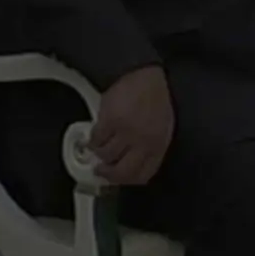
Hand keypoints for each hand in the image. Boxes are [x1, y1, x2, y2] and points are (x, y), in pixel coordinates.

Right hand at [90, 65, 174, 185]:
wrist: (142, 75)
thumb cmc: (153, 98)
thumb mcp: (161, 126)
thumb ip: (149, 146)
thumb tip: (130, 163)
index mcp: (159, 143)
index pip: (143, 174)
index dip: (127, 180)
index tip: (118, 179)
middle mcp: (144, 141)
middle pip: (121, 172)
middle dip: (108, 175)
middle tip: (100, 171)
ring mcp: (127, 132)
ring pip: (105, 156)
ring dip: (99, 153)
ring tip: (99, 145)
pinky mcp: (110, 122)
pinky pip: (96, 140)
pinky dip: (93, 139)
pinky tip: (97, 133)